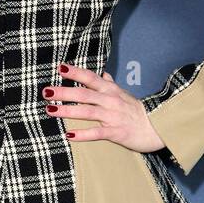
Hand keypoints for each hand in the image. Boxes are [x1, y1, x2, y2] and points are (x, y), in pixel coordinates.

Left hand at [42, 63, 166, 154]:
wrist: (157, 127)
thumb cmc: (137, 111)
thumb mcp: (123, 94)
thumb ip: (110, 84)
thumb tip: (102, 74)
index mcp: (110, 90)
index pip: (90, 77)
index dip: (75, 72)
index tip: (60, 67)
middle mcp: (110, 101)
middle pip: (84, 94)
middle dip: (64, 92)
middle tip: (46, 92)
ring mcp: (112, 116)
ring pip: (87, 111)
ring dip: (67, 111)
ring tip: (50, 110)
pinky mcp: (116, 132)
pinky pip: (97, 133)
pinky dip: (83, 134)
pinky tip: (69, 135)